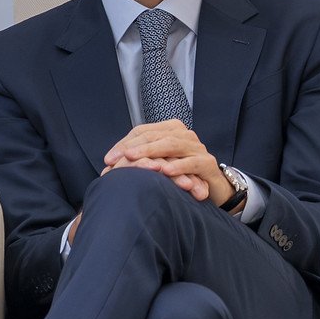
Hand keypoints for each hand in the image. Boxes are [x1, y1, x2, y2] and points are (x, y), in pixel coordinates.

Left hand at [102, 120, 231, 206]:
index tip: (108, 159)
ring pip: (172, 145)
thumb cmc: (179, 175)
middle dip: (135, 147)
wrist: (211, 188)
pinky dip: (178, 166)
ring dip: (152, 152)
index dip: (125, 144)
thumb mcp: (157, 164)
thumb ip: (138, 160)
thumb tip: (108, 166)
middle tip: (118, 158)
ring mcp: (197, 148)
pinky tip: (165, 171)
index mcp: (170, 130)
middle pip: (156, 136)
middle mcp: (184, 135)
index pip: (143, 131)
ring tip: (134, 159)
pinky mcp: (208, 163)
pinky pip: (192, 162)